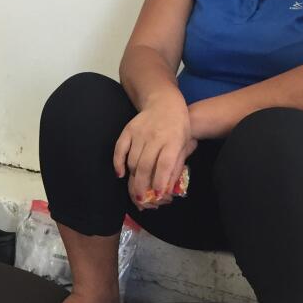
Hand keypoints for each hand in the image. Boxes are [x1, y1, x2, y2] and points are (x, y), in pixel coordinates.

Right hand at [113, 90, 196, 210]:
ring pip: (132, 160)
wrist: (164, 102)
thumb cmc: (178, 127)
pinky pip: (119, 149)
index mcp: (172, 140)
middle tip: (142, 199)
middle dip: (143, 185)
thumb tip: (168, 189)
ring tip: (135, 190)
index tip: (158, 195)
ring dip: (133, 178)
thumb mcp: (184, 145)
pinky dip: (118, 163)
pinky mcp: (128, 130)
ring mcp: (139, 133)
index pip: (165, 163)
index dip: (161, 180)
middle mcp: (155, 137)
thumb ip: (176, 166)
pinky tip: (120, 174)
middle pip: (145, 165)